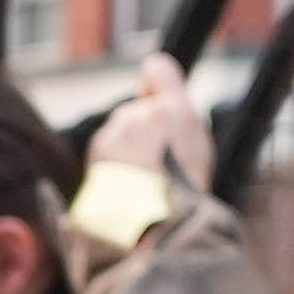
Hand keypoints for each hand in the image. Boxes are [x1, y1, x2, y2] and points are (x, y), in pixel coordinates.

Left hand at [87, 59, 212, 201]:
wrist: (153, 224)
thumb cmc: (185, 190)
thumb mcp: (198, 147)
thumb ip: (178, 117)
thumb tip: (160, 103)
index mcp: (172, 109)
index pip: (158, 69)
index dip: (156, 83)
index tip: (154, 95)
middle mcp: (137, 114)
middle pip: (137, 113)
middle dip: (144, 132)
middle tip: (158, 164)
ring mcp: (112, 133)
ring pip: (120, 134)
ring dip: (127, 152)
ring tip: (144, 183)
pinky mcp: (94, 154)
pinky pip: (106, 153)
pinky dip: (113, 167)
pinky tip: (127, 188)